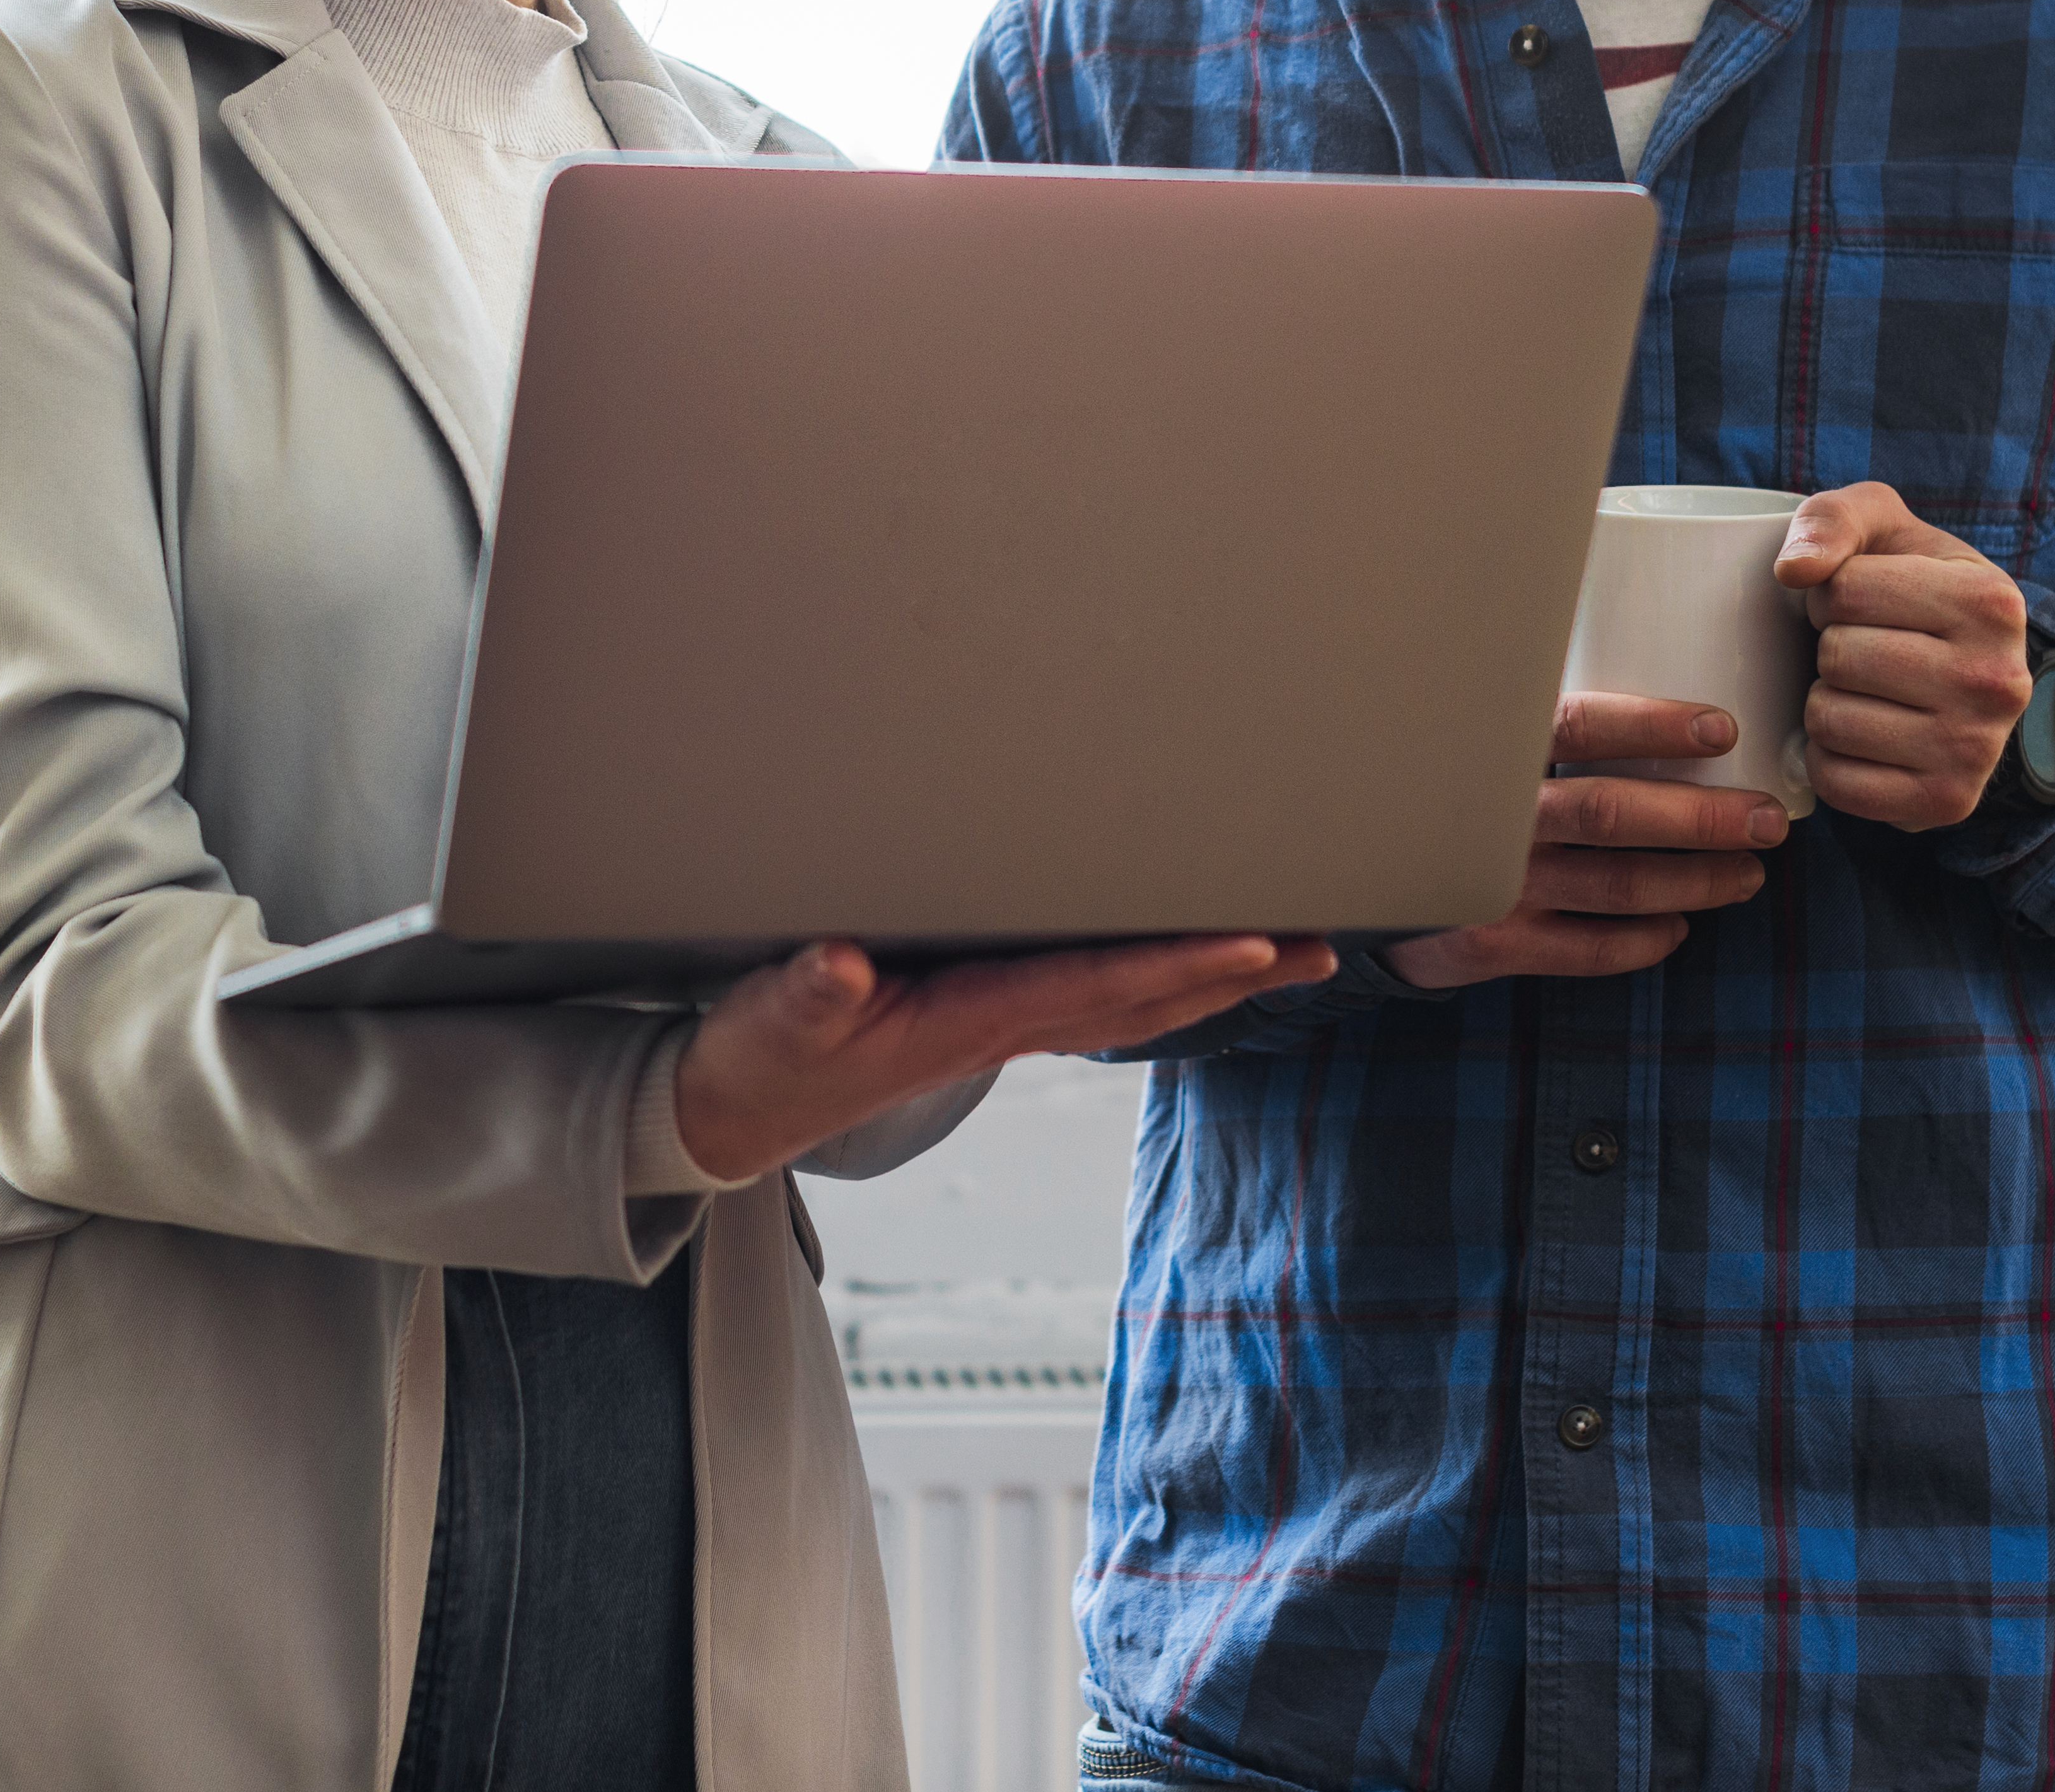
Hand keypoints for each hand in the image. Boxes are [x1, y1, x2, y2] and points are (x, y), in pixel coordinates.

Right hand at [672, 930, 1336, 1185]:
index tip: (1254, 941)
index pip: (1093, 989)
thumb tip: (842, 966)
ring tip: (1288, 949)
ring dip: (1211, 976)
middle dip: (1234, 972)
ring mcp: (998, 1027)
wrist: (731, 1113)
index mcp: (965, 1023)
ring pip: (1130, 1000)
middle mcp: (1001, 1027)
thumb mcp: (770, 1021)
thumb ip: (806, 992)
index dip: (1174, 963)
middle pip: (1143, 1000)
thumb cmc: (756, 1059)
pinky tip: (1184, 957)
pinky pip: (1094, 992)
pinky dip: (1155, 974)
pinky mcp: (982, 1017)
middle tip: (1323, 945)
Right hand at [1385, 693, 1791, 988]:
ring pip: (1616, 887)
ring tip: (1745, 873)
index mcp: (1488, 750)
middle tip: (1766, 820)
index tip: (1722, 729)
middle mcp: (1490, 818)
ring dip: (1694, 881)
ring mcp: (1491, 886)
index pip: (1578, 726)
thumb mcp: (1469, 735)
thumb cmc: (1440, 789)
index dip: (1654, 726)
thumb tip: (1640, 652)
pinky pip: (1586, 950)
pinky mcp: (1489, 945)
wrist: (1355, 875)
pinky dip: (1642, 941)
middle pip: (1612, 814)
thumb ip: (1530, 709)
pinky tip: (1677, 927)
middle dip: (1702, 819)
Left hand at [1776, 482, 2033, 830]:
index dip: (1831, 594)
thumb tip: (1793, 570)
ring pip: (1830, 721)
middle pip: (1838, 657)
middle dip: (1830, 648)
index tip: (1861, 602)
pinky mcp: (1947, 802)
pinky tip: (1860, 736)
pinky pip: (1837, 783)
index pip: (1845, 590)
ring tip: (1863, 690)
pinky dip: (1827, 760)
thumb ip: (1832, 520)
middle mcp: (1996, 680)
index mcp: (1990, 601)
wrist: (1966, 670)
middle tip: (1862, 650)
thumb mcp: (1882, 526)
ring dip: (1824, 703)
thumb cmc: (1909, 586)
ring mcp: (1977, 749)